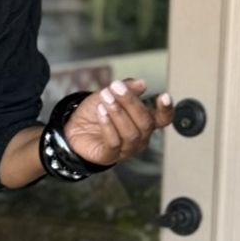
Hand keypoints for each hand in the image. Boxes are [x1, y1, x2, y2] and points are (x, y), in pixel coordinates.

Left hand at [61, 78, 175, 166]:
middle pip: (145, 123)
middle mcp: (140, 138)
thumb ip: (127, 89)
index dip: (167, 110)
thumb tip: (142, 83)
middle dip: (131, 103)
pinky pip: (114, 143)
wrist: (72, 128)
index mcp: (144, 122)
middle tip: (116, 87)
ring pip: (131, 133)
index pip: (163, 119)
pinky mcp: (109, 157)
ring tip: (105, 97)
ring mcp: (126, 150)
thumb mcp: (110, 94)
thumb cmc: (95, 113)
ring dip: (118, 113)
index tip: (164, 96)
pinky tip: (101, 112)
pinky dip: (108, 125)